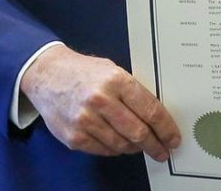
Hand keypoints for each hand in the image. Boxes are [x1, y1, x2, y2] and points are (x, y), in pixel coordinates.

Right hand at [20, 44, 180, 158]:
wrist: (48, 75)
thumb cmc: (85, 72)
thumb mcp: (113, 70)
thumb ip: (132, 91)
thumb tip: (156, 116)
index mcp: (116, 80)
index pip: (150, 110)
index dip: (165, 128)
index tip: (173, 138)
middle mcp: (101, 100)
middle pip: (138, 132)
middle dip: (155, 144)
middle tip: (162, 151)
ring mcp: (86, 120)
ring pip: (122, 144)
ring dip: (135, 148)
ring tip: (140, 145)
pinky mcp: (74, 137)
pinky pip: (104, 150)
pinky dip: (115, 149)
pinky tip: (119, 143)